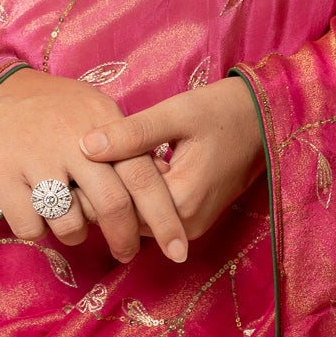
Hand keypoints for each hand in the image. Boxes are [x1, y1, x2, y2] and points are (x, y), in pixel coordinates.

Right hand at [0, 67, 187, 263]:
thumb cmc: (53, 107)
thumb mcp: (95, 109)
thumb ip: (127, 143)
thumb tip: (163, 182)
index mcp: (103, 123)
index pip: (144, 177)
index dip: (165, 219)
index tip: (179, 250)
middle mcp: (72, 140)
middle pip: (112, 206)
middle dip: (124, 239)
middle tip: (126, 252)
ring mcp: (35, 157)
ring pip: (70, 224)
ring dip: (76, 234)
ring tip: (72, 222)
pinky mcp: (1, 173)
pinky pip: (31, 226)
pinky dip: (39, 231)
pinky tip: (38, 214)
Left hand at [78, 76, 265, 242]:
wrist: (262, 120)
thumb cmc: (220, 112)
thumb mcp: (175, 114)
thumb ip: (132, 133)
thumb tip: (85, 145)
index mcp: (180, 201)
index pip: (117, 209)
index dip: (91, 185)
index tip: (73, 157)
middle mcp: (187, 224)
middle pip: (126, 218)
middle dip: (103, 191)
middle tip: (82, 155)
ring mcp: (192, 225)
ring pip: (137, 218)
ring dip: (120, 193)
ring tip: (103, 158)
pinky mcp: (193, 218)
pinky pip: (152, 214)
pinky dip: (137, 195)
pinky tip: (128, 166)